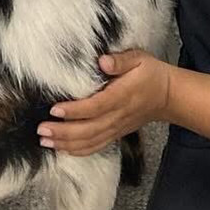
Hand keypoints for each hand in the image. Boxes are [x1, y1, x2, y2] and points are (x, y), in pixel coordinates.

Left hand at [36, 51, 172, 156]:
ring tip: (45, 141)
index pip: (95, 107)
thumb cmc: (150, 73)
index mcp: (122, 96)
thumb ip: (120, 60)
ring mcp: (117, 128)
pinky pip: (96, 146)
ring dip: (66, 144)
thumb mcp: (139, 58)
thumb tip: (102, 61)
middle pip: (89, 130)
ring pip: (90, 142)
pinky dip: (79, 151)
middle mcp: (118, 116)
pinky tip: (62, 149)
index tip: (54, 109)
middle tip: (41, 130)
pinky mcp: (116, 134)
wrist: (168, 96)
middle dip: (63, 132)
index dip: (75, 110)